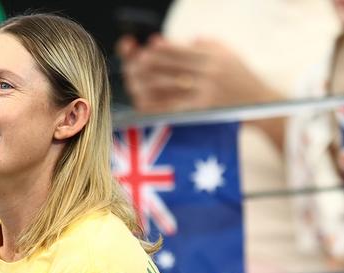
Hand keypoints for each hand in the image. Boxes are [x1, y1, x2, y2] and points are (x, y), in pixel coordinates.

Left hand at [121, 36, 281, 112]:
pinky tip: (143, 103)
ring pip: (168, 86)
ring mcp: (205, 92)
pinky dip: (156, 104)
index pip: (182, 50)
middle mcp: (209, 73)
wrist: (261, 104)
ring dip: (148, 83)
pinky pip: (172, 106)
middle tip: (135, 63)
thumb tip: (182, 40)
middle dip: (150, 64)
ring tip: (134, 82)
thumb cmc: (242, 78)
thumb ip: (207, 44)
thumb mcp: (229, 54)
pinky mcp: (202, 110)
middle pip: (171, 66)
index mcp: (213, 56)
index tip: (149, 45)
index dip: (163, 48)